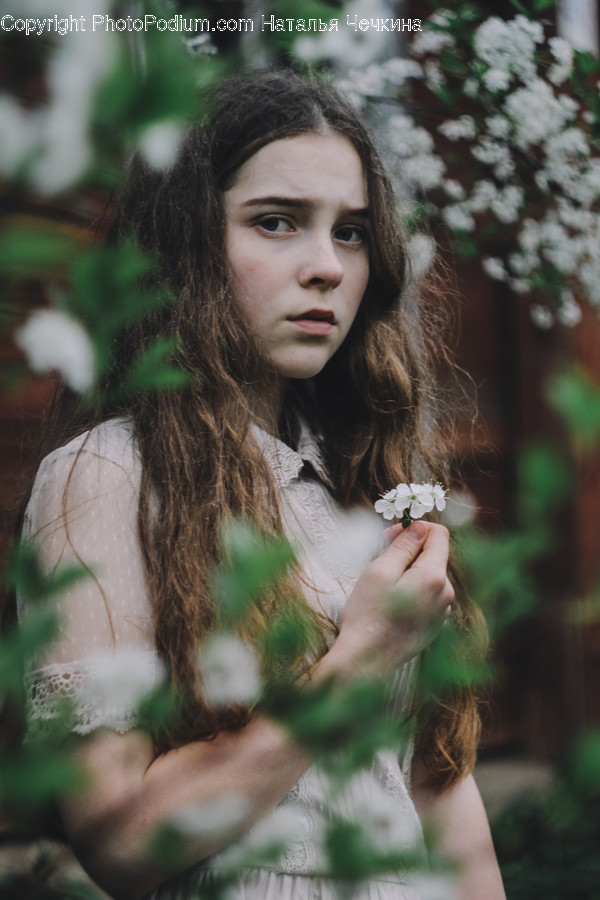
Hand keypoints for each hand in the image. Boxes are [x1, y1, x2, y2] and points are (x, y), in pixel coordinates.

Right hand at [334, 521, 453, 676]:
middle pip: (434, 555)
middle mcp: (446, 593)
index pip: (439, 535)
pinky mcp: (435, 625)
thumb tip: (420, 527)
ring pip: (429, 575)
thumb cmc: (368, 614)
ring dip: (408, 571)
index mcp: (435, 577)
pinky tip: (390, 603)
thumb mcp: (380, 571)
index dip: (414, 528)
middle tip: (379, 559)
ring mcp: (442, 611)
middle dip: (409, 550)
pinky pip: (427, 595)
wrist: (366, 661)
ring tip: (382, 585)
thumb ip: (403, 546)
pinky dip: (411, 590)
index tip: (389, 536)